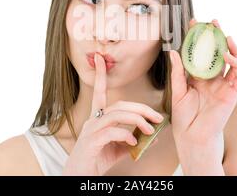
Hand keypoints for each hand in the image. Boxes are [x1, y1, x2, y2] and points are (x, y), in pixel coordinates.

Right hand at [62, 53, 163, 175]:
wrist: (79, 177)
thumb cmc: (96, 161)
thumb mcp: (118, 149)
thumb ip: (133, 139)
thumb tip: (153, 134)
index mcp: (98, 118)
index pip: (100, 92)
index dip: (101, 75)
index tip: (101, 59)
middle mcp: (93, 120)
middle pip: (120, 104)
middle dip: (142, 108)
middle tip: (158, 117)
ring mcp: (90, 130)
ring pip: (117, 115)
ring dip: (137, 121)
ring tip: (150, 130)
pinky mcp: (91, 142)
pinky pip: (111, 132)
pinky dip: (126, 135)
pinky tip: (133, 143)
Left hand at [170, 19, 236, 172]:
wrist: (191, 136)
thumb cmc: (184, 117)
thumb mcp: (177, 91)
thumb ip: (177, 72)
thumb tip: (173, 52)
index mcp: (200, 76)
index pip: (200, 52)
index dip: (198, 37)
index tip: (193, 22)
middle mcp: (214, 78)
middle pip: (218, 53)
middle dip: (217, 36)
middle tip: (212, 22)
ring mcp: (224, 85)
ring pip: (233, 61)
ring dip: (231, 47)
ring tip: (224, 35)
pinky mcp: (233, 93)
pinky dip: (236, 64)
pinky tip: (228, 55)